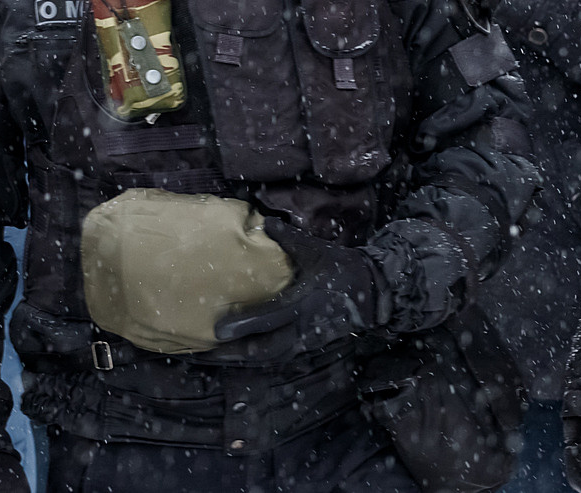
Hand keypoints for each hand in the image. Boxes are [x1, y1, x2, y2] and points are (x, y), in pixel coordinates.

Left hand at [212, 219, 383, 361]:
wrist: (374, 293)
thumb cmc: (342, 268)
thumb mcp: (316, 250)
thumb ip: (288, 239)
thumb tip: (265, 221)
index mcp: (303, 304)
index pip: (268, 319)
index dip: (242, 325)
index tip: (217, 330)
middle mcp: (302, 328)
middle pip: (263, 349)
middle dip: (234, 352)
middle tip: (206, 352)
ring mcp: (306, 341)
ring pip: (269, 357)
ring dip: (242, 359)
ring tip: (216, 357)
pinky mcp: (309, 346)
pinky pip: (279, 357)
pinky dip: (258, 358)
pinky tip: (241, 356)